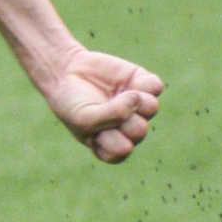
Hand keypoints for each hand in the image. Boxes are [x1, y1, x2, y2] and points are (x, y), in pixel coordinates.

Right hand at [39, 47, 163, 163]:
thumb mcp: (84, 118)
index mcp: (112, 144)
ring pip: (151, 108)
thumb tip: (138, 98)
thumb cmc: (72, 102)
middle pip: (140, 130)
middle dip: (121, 118)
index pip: (123, 150)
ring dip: (135, 100)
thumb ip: (112, 116)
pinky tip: (130, 82)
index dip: (110, 137)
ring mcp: (135, 105)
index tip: (94, 127)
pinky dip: (143, 83)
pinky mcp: (139, 82)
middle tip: (105, 106)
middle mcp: (127, 127)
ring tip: (119, 94)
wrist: (66, 71)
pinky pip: (155, 87)